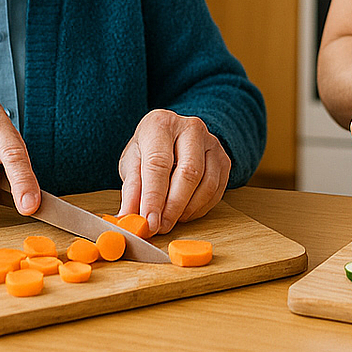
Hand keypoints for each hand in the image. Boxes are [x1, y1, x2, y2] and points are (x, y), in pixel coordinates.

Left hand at [118, 110, 229, 234]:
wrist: (172, 136)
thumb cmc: (149, 149)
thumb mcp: (132, 163)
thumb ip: (131, 190)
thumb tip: (127, 219)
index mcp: (161, 124)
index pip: (158, 164)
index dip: (153, 197)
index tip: (149, 222)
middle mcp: (190, 128)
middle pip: (188, 173)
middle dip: (173, 207)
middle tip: (160, 227)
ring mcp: (211, 143)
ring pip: (207, 184)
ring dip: (188, 209)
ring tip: (170, 219)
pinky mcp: (224, 159)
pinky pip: (217, 190)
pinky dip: (200, 208)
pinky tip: (184, 212)